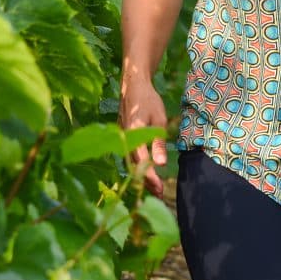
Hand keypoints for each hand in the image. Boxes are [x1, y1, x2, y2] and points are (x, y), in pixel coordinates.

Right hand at [122, 84, 170, 200]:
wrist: (133, 85)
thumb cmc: (148, 100)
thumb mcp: (158, 120)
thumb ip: (158, 143)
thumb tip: (160, 164)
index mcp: (132, 132)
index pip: (140, 160)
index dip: (149, 176)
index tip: (160, 187)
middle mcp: (122, 138)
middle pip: (133, 166)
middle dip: (146, 182)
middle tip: (160, 194)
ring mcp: (120, 138)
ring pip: (129, 163)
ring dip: (141, 176)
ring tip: (155, 189)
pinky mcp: (121, 138)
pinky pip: (128, 156)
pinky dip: (137, 167)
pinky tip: (146, 175)